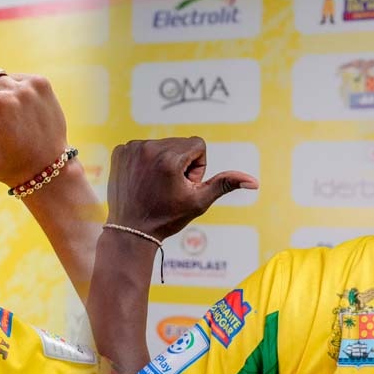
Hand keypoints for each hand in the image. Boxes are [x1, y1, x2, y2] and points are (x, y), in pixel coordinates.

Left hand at [107, 137, 257, 240]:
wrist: (131, 230)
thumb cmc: (167, 217)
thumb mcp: (199, 201)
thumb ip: (225, 184)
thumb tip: (254, 182)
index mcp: (170, 158)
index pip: (198, 145)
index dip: (196, 167)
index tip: (184, 185)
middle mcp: (150, 148)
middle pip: (180, 143)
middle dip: (181, 163)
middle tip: (169, 187)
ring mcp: (131, 149)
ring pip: (161, 144)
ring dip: (163, 161)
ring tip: (155, 185)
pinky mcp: (119, 152)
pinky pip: (142, 147)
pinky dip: (145, 161)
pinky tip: (141, 180)